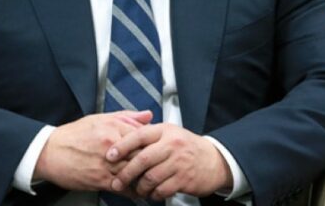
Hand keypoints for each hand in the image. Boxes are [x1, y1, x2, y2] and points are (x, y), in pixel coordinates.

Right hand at [33, 110, 151, 190]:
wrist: (50, 152)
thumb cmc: (73, 135)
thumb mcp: (99, 119)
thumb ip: (126, 117)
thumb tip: (148, 115)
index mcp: (112, 127)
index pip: (144, 135)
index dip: (154, 143)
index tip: (159, 147)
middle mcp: (111, 144)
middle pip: (142, 154)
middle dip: (152, 160)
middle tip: (161, 164)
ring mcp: (106, 163)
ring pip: (134, 171)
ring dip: (145, 176)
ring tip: (153, 178)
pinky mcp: (100, 179)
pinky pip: (123, 187)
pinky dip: (133, 189)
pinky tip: (138, 188)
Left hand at [105, 123, 232, 199]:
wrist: (214, 160)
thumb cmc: (187, 147)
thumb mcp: (170, 133)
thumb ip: (149, 135)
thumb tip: (123, 139)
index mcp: (165, 131)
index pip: (139, 135)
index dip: (122, 145)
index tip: (110, 155)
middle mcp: (171, 145)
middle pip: (142, 159)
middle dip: (126, 173)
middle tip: (117, 182)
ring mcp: (178, 162)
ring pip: (150, 177)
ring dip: (140, 187)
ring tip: (137, 189)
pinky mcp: (184, 179)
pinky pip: (162, 189)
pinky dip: (153, 194)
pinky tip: (152, 193)